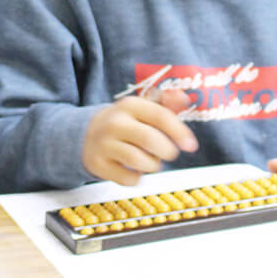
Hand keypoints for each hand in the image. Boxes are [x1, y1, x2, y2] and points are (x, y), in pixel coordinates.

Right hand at [82, 91, 198, 185]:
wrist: (84, 134)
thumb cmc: (123, 121)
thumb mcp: (141, 107)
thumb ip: (165, 102)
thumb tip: (184, 98)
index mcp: (129, 105)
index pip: (160, 116)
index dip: (179, 131)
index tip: (191, 145)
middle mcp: (115, 123)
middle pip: (150, 140)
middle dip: (167, 151)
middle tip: (168, 153)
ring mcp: (104, 144)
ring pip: (139, 161)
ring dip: (153, 165)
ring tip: (150, 161)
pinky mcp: (97, 164)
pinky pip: (127, 179)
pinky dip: (137, 178)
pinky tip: (134, 169)